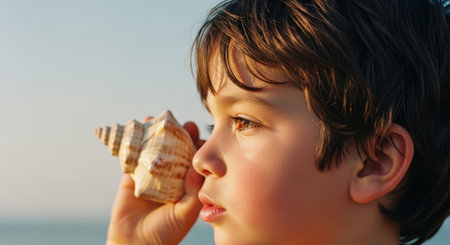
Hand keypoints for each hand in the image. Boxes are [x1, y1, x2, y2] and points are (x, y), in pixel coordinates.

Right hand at [106, 117, 204, 244]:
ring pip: (156, 148)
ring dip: (158, 133)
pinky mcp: (132, 175)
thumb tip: (199, 167)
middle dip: (181, 135)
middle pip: (177, 150)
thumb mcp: (185, 213)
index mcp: (186, 184)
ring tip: (162, 119)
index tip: (203, 137)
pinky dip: (136, 140)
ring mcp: (151, 174)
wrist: (135, 244)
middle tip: (187, 125)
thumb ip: (194, 192)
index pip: (195, 160)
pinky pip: (134, 155)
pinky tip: (140, 127)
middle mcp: (170, 176)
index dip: (199, 147)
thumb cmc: (166, 232)